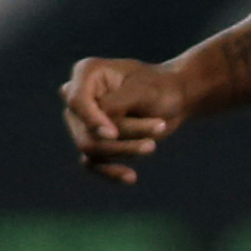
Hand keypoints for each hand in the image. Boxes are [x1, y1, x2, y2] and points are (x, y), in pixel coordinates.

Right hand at [59, 57, 190, 184]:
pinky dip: (111, 171)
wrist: (173, 99)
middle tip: (159, 128)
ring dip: (125, 149)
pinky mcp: (93, 141)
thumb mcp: (143, 91)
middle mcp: (79, 98)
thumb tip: (100, 130)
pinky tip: (131, 177)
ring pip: (91, 149)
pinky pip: (93, 163)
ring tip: (152, 145)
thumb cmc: (160, 87)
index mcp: (87, 73)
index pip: (77, 102)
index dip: (92, 120)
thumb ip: (116, 105)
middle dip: (122, 136)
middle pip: (85, 130)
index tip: (113, 134)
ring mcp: (83, 122)